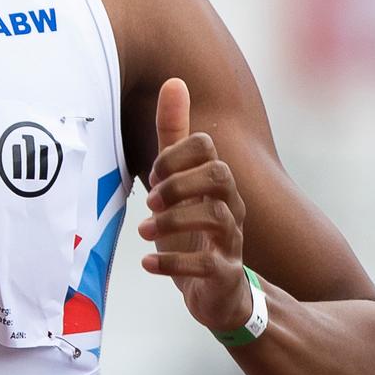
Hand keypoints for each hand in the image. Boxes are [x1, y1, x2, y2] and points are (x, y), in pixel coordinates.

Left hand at [138, 76, 251, 332]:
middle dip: (180, 182)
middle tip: (150, 200)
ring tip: (143, 231)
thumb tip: (174, 81)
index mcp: (217, 182)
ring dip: (172, 221)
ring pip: (216, 217)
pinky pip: (207, 264)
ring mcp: (231, 240)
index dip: (174, 156)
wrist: (218, 293)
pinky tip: (148, 265)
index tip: (152, 176)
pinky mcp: (225, 273)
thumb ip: (174, 137)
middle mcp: (230, 206)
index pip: (206, 148)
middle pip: (220, 175)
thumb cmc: (194, 231)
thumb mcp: (179, 182)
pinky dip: (174, 264)